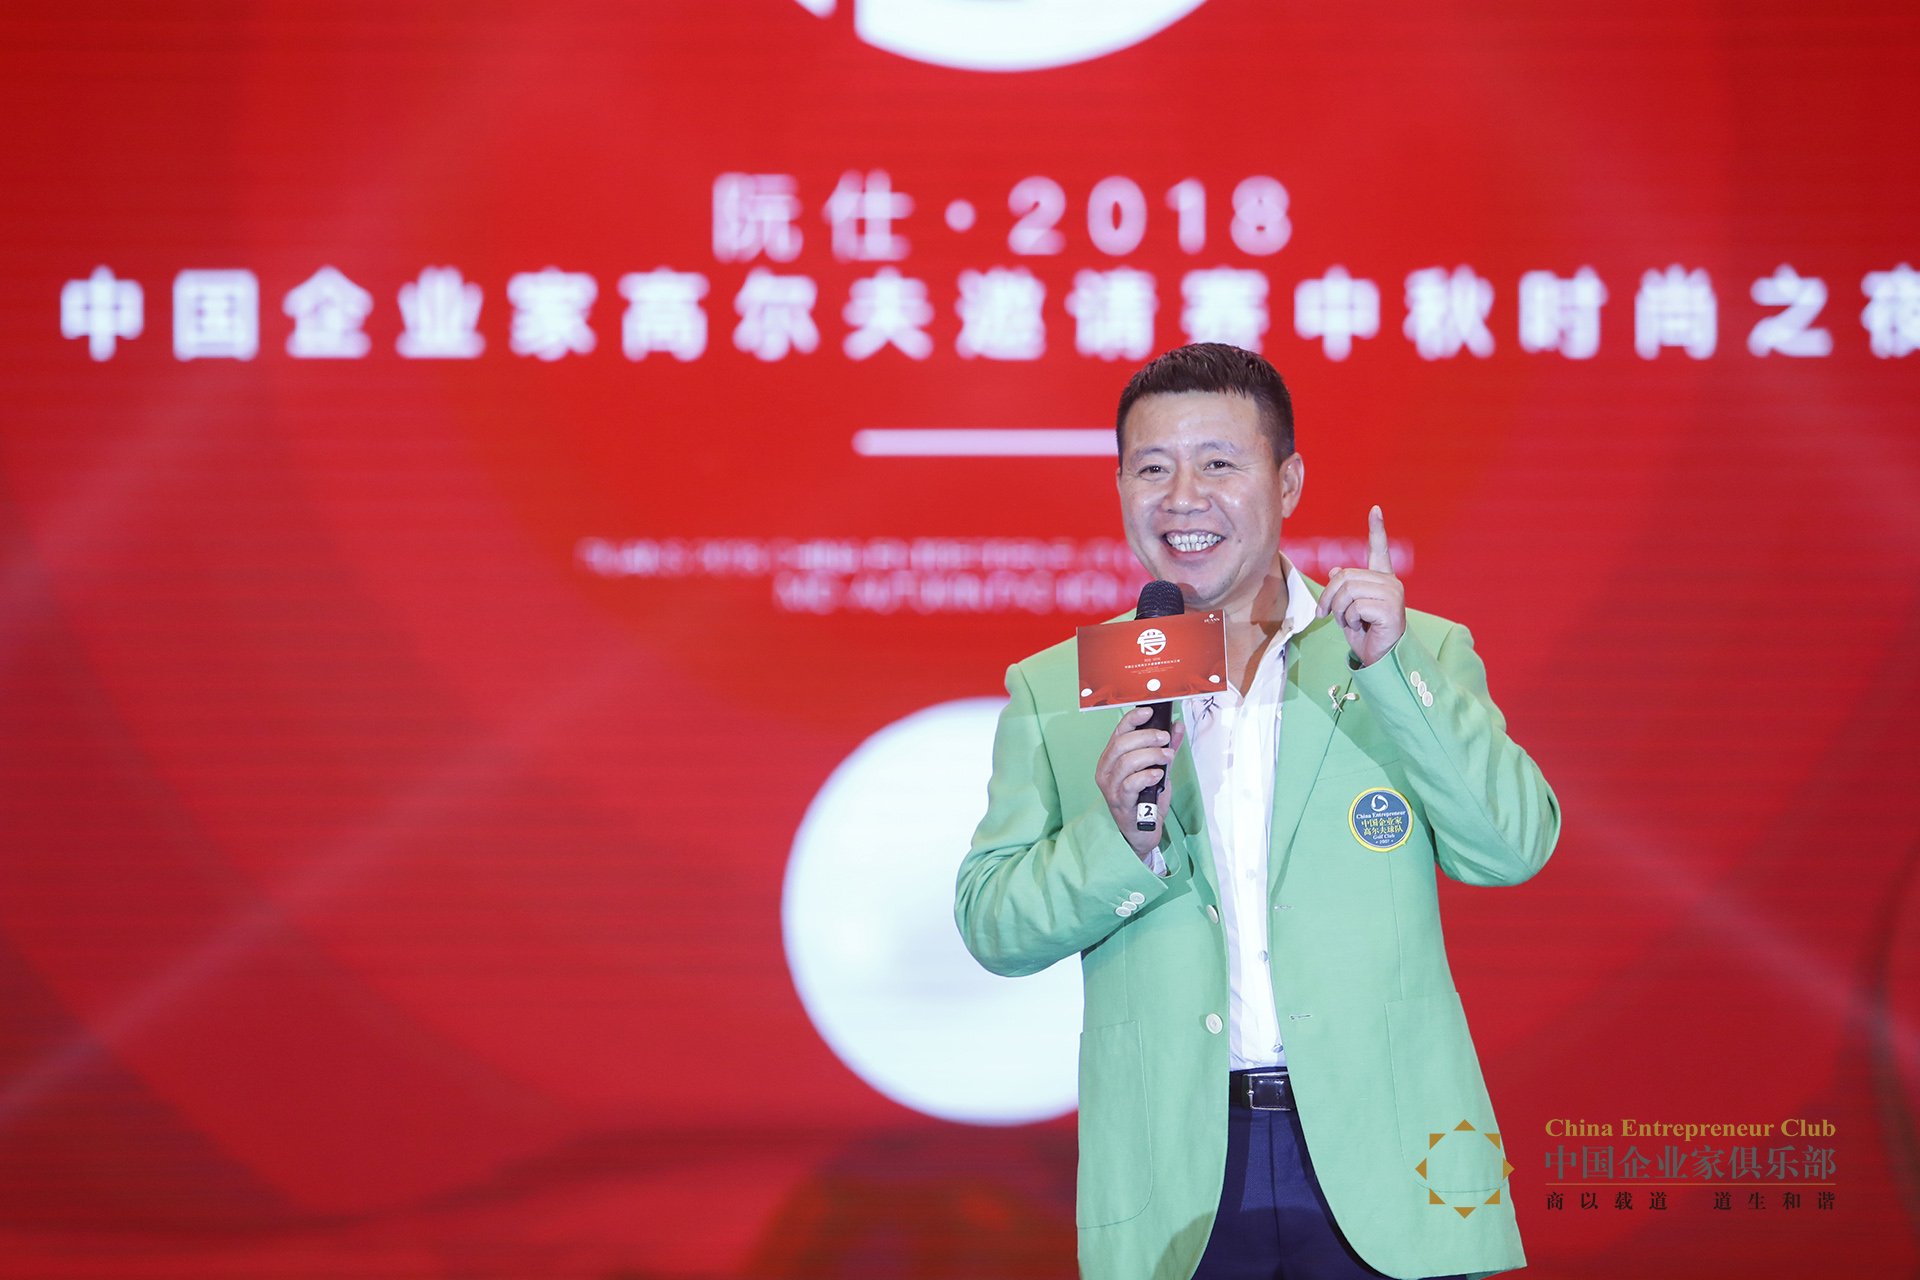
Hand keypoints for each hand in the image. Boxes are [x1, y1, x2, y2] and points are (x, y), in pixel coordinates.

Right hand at [1093, 706, 1185, 858]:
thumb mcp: (1158, 770)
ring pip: (1126, 762)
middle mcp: (1106, 771)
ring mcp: (1111, 788)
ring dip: (1151, 755)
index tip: (1149, 711)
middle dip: (1147, 737)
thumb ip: (1165, 749)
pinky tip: (1158, 775)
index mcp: (1112, 759)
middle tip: (1166, 739)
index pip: (1118, 733)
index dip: (1132, 719)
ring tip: (1167, 756)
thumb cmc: (1146, 800)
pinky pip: (1130, 784)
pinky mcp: (1120, 804)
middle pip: (1121, 745)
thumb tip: (1177, 726)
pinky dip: (1146, 775)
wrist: (1143, 832)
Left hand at [1315, 505, 1405, 667]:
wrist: (1378, 658)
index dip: (1377, 529)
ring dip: (1340, 611)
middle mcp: (1390, 583)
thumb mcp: (1347, 609)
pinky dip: (1351, 620)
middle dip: (1329, 597)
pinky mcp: (1391, 609)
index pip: (1379, 549)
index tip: (1375, 509)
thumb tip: (1336, 570)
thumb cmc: (1365, 633)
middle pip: (1344, 577)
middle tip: (1328, 614)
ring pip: (1347, 591)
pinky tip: (1363, 627)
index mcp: (1381, 579)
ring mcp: (1393, 594)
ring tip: (1350, 622)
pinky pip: (1355, 607)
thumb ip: (1344, 589)